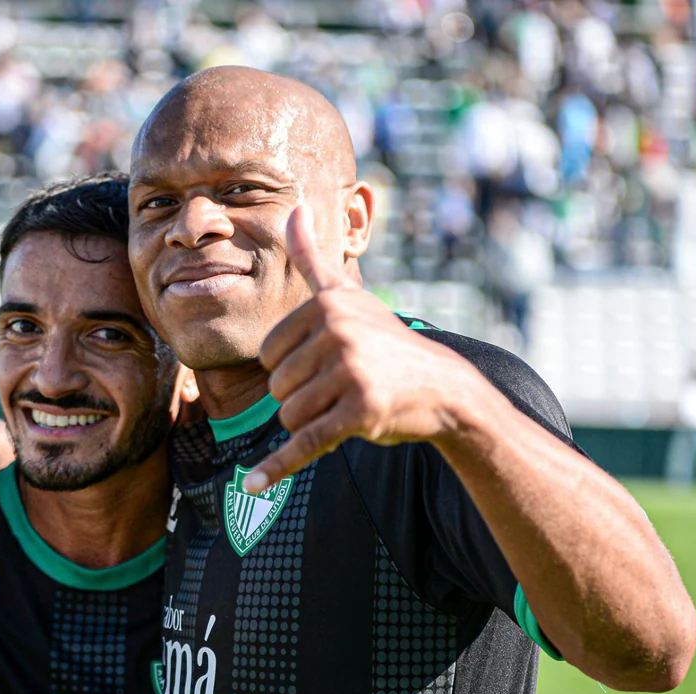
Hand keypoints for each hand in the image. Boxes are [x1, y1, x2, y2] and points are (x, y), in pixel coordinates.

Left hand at [243, 206, 479, 495]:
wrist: (443, 389)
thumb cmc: (386, 342)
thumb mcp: (349, 295)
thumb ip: (314, 257)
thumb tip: (295, 206)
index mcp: (327, 305)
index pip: (268, 353)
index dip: (292, 368)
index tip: (328, 362)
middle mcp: (338, 334)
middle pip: (276, 385)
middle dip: (302, 396)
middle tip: (343, 388)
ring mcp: (351, 373)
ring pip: (288, 415)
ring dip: (312, 420)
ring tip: (348, 405)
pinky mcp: (359, 413)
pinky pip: (304, 444)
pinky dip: (276, 469)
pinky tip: (252, 486)